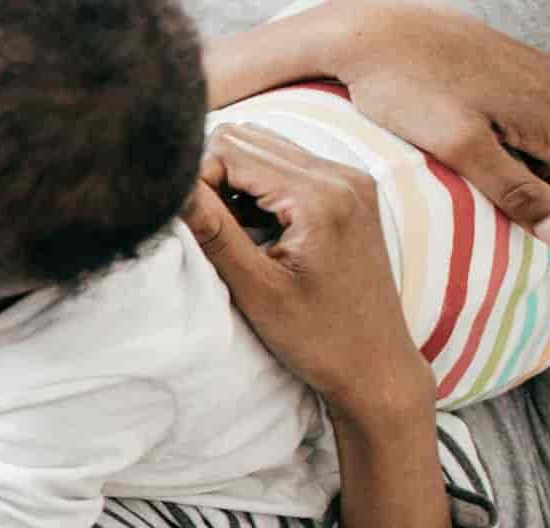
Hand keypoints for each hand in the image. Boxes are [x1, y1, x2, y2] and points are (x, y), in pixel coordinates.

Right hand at [183, 124, 435, 423]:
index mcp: (320, 196)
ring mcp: (351, 181)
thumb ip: (213, 231)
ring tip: (233, 231)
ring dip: (235, 180)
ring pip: (266, 148)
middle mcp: (342, 176)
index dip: (197, 179)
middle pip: (247, 139)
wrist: (377, 366)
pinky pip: (289, 166)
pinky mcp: (351, 192)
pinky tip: (257, 229)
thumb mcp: (256, 289)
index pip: (231, 149)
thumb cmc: (319, 338)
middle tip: (209, 228)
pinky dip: (260, 187)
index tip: (191, 225)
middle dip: (214, 175)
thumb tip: (171, 189)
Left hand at [317, 0, 549, 250]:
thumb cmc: (410, 90)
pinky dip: (515, 133)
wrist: (377, 33)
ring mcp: (549, 73)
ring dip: (525, 159)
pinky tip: (470, 127)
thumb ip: (518, 193)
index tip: (510, 203)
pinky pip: (542, 114)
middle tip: (481, 176)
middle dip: (541, 182)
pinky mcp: (527, 65)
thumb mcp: (461, 150)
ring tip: (470, 150)